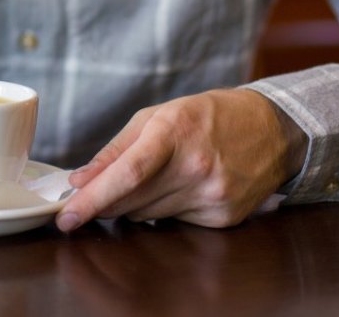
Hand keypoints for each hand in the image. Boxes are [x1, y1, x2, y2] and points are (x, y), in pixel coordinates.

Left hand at [56, 89, 305, 230]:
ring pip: (149, 216)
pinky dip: (166, 209)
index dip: (93, 199)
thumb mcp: (157, 116)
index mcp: (175, 133)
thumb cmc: (207, 116)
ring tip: (154, 177)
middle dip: (106, 201)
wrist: (271, 129)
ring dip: (136, 203)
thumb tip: (80, 180)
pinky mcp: (223, 217)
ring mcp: (213, 195)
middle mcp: (196, 167)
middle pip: (132, 201)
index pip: (127, 174)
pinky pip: (175, 222)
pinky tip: (183, 186)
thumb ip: (116, 150)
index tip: (67, 216)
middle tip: (91, 197)